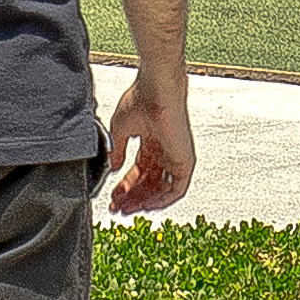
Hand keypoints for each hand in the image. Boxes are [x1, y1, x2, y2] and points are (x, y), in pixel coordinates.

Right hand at [105, 76, 195, 218]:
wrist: (156, 91)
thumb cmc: (140, 101)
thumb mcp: (121, 130)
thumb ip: (119, 151)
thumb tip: (115, 167)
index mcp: (151, 143)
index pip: (139, 172)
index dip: (125, 186)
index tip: (113, 197)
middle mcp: (163, 152)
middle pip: (148, 183)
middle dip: (132, 197)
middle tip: (118, 207)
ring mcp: (175, 157)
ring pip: (161, 189)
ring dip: (144, 201)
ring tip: (127, 208)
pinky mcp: (185, 161)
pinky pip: (176, 189)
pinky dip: (162, 200)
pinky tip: (145, 205)